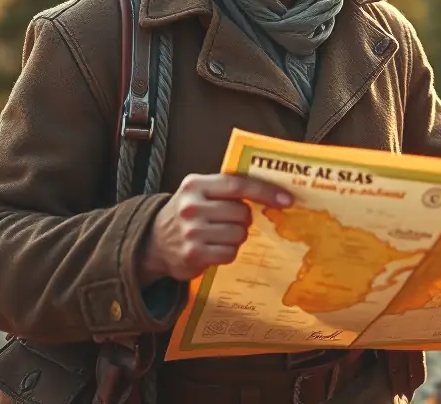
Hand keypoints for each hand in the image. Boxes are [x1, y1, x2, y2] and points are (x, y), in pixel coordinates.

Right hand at [142, 173, 292, 281]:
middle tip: (233, 221)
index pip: (238, 184)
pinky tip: (215, 248)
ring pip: (239, 234)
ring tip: (221, 235)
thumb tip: (272, 192)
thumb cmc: (187, 214)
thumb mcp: (199, 192)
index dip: (265, 191)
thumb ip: (227, 188)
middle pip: (242, 213)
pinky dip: (228, 252)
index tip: (287, 200)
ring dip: (237, 237)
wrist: (153, 242)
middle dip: (245, 219)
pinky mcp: (193, 255)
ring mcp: (191, 232)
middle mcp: (191, 207)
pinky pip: (229, 253)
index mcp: (195, 185)